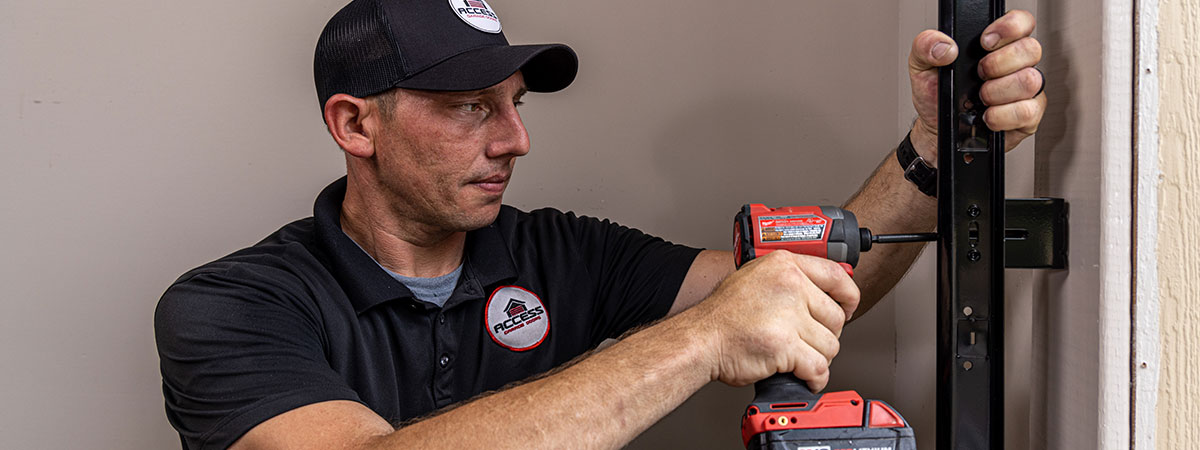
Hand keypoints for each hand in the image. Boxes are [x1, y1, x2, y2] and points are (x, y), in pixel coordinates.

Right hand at [690, 251, 859, 391]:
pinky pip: (818, 367)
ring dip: (817, 357)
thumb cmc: (723, 314)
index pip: (836, 276)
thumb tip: (821, 293)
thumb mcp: (756, 278)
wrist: (700, 339)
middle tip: (808, 340)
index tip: (848, 308)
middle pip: (836, 316)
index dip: (849, 296)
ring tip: (798, 358)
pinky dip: (815, 378)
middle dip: (826, 335)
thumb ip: (789, 280)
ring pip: (830, 345)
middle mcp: (789, 285)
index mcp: (784, 265)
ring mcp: (788, 315)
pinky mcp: (786, 345)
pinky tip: (805, 376)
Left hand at [907, 10, 1046, 163]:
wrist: (936, 129)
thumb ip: (926, 45)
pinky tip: (987, 116)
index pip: (1021, 22)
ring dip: (998, 91)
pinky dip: (1002, 115)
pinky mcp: (1028, 115)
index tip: (985, 42)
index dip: (1010, 27)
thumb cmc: (936, 95)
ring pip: (1031, 80)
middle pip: (1031, 49)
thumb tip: (945, 47)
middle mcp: (1017, 64)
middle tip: (978, 74)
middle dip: (998, 64)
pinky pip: (1027, 111)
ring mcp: (1026, 89)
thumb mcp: (922, 66)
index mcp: (998, 44)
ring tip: (980, 98)